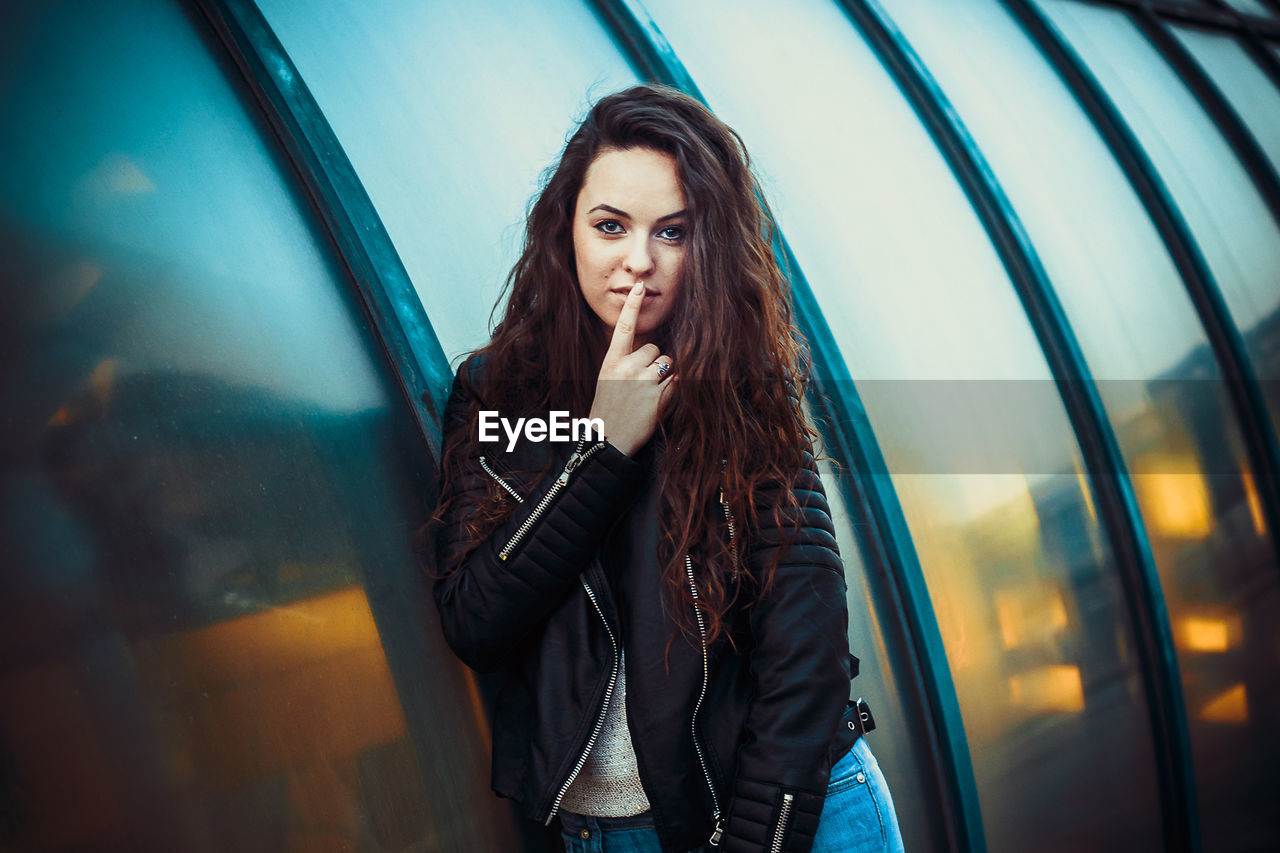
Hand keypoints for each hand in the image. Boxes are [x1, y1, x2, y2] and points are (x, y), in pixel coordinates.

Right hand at [588, 280, 677, 456]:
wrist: (609, 439)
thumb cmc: (608, 409)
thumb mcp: (607, 380)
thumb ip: (624, 361)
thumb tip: (648, 349)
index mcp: (611, 361)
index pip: (623, 328)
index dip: (632, 306)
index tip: (639, 287)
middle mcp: (627, 367)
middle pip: (654, 349)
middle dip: (653, 362)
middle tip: (641, 383)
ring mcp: (644, 381)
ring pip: (667, 363)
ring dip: (663, 375)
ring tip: (648, 393)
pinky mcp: (659, 396)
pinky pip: (675, 381)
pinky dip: (671, 390)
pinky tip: (656, 402)